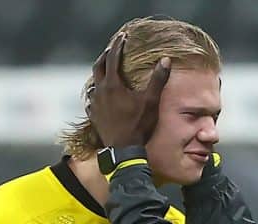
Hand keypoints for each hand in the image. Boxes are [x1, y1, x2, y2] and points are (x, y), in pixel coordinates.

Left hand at [88, 32, 171, 147]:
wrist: (124, 151)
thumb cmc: (138, 125)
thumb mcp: (151, 101)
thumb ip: (158, 80)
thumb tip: (165, 60)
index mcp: (113, 85)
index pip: (113, 58)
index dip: (118, 45)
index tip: (123, 37)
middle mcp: (100, 92)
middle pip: (98, 67)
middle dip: (105, 56)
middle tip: (112, 49)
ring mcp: (95, 105)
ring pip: (93, 83)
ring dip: (100, 75)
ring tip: (107, 72)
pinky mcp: (94, 117)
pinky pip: (92, 100)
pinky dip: (96, 93)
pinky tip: (100, 96)